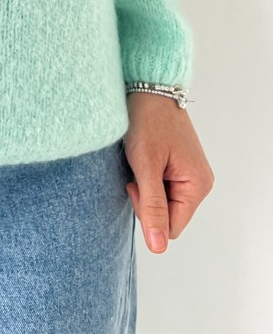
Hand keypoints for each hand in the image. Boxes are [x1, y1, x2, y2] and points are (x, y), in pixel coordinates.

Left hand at [123, 91, 214, 253]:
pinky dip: (147, 177)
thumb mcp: (146, 165)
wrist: (147, 86)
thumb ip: (152, 206)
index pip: (170, 227)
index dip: (148, 213)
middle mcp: (198, 182)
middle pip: (167, 215)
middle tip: (135, 171)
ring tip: (139, 161)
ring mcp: (188, 173)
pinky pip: (161, 186)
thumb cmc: (147, 120)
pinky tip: (142, 158)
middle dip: (146, 200)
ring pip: (162, 201)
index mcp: (197, 186)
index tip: (135, 184)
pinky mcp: (177, 165)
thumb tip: (158, 247)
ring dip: (145, 187)